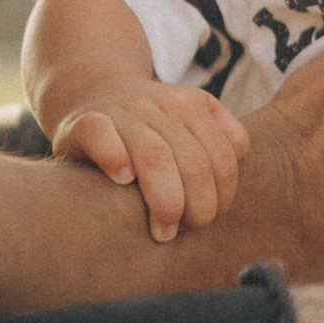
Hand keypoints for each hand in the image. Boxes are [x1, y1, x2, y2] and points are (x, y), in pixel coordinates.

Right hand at [49, 79, 245, 245]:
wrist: (91, 91)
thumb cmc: (149, 124)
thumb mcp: (190, 119)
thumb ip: (223, 135)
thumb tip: (239, 156)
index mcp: (190, 105)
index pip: (222, 156)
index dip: (223, 194)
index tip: (211, 217)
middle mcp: (158, 105)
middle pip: (193, 161)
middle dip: (198, 206)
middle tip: (188, 228)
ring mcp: (120, 112)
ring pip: (154, 155)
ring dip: (165, 200)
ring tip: (163, 231)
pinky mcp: (84, 122)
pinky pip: (101, 135)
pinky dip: (114, 158)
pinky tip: (123, 181)